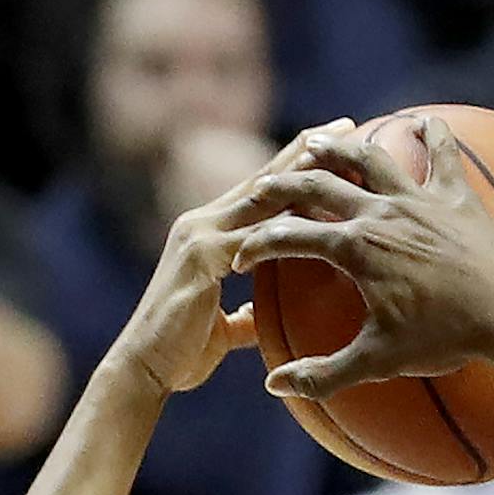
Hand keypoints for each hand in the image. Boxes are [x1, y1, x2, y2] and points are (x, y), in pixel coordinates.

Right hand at [107, 120, 351, 395]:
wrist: (143, 371)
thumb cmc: (183, 352)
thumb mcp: (228, 328)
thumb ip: (249, 313)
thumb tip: (270, 314)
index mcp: (212, 234)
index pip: (264, 192)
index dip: (299, 167)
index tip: (339, 147)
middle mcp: (203, 223)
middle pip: (265, 177)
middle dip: (307, 148)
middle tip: (350, 123)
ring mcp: (198, 236)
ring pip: (259, 193)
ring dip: (302, 168)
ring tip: (339, 146)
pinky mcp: (199, 258)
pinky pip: (251, 234)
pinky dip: (286, 219)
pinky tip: (320, 206)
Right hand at [228, 116, 493, 398]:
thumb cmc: (446, 338)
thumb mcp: (380, 360)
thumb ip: (324, 374)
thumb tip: (275, 386)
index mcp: (355, 248)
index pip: (289, 237)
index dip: (258, 246)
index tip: (242, 256)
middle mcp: (381, 213)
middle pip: (317, 185)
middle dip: (283, 184)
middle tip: (264, 187)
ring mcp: (419, 200)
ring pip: (369, 159)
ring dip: (339, 148)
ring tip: (319, 142)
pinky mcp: (456, 196)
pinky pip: (443, 155)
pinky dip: (433, 134)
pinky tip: (423, 121)